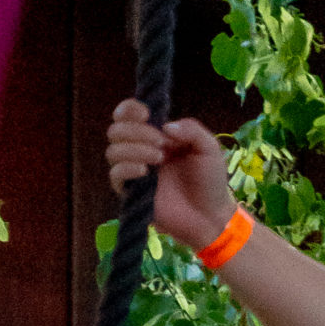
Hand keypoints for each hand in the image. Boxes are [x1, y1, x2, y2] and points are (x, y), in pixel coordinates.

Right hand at [106, 101, 238, 250]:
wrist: (211, 215)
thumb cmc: (210, 181)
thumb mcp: (209, 148)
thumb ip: (191, 129)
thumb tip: (165, 126)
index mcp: (156, 135)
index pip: (128, 115)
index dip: (129, 109)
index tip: (145, 113)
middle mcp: (140, 150)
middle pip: (116, 130)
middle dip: (136, 131)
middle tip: (161, 142)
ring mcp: (134, 171)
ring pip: (113, 150)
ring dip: (134, 148)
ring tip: (159, 158)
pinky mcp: (131, 192)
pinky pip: (115, 174)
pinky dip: (127, 167)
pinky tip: (145, 171)